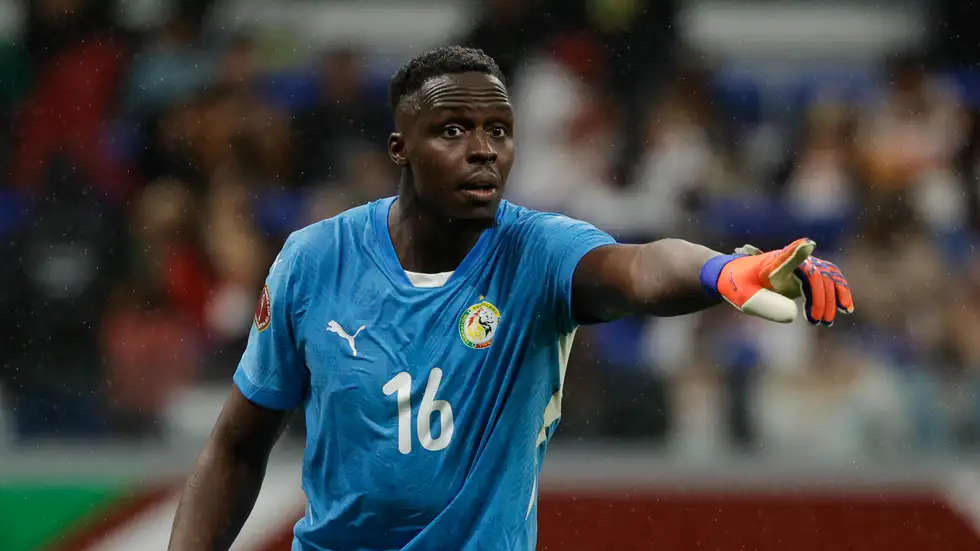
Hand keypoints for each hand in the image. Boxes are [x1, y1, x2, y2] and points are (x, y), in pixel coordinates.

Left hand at [702, 238, 854, 324]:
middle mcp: (791, 260)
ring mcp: (803, 265)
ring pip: (827, 278)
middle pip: (815, 275)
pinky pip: (831, 279)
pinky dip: (840, 292)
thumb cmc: (740, 287)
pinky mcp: (809, 273)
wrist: (739, 277)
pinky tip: (846, 309)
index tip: (808, 245)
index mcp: (772, 263)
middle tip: (816, 322)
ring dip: (832, 300)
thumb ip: (765, 305)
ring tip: (827, 322)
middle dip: (819, 299)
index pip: (786, 258)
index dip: (796, 253)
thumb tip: (792, 316)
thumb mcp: (745, 297)